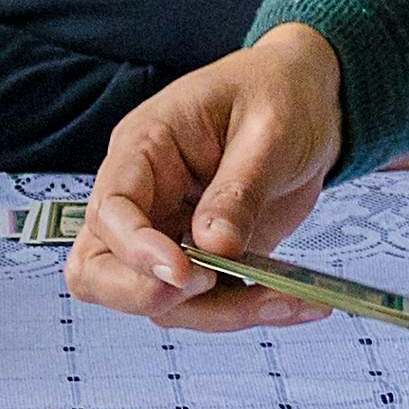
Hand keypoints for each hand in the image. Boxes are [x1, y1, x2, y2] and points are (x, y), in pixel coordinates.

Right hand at [72, 24, 349, 330]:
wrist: (310, 102)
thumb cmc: (279, 94)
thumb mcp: (270, 130)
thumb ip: (240, 188)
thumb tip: (215, 246)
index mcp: (145, 149)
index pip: (110, 210)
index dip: (135, 250)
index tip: (185, 273)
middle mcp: (144, 198)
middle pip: (98, 269)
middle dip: (146, 295)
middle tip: (212, 286)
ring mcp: (168, 236)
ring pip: (158, 301)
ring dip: (218, 313)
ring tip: (289, 298)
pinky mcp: (203, 262)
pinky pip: (206, 306)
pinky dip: (247, 313)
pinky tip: (297, 303)